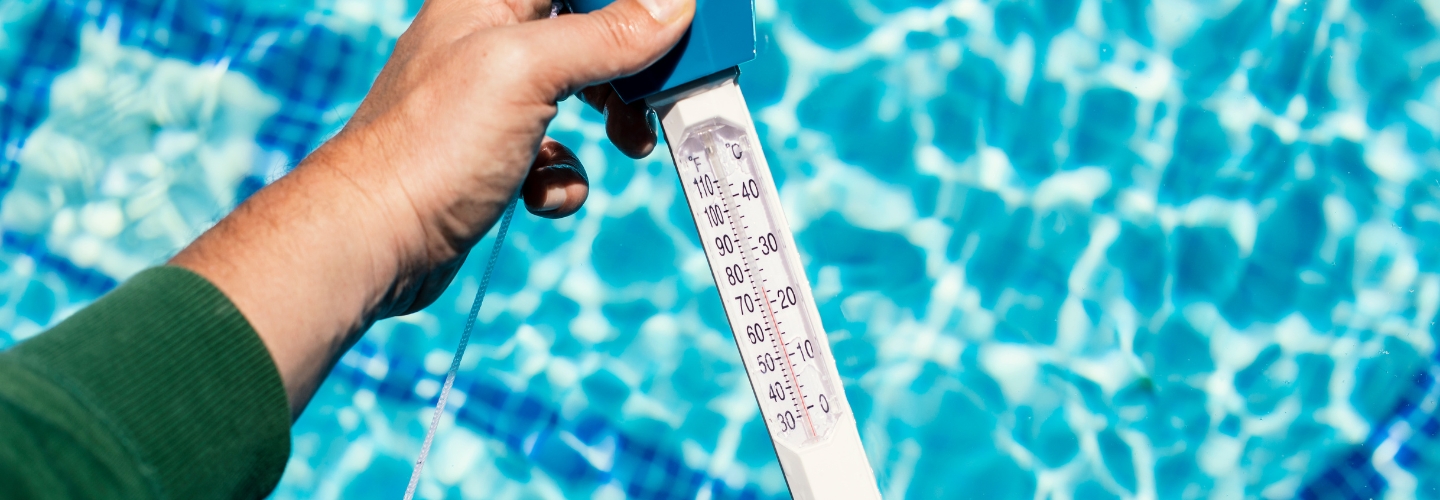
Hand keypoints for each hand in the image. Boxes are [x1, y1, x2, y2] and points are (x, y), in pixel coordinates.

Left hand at [171, 0, 694, 415]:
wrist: (373, 240)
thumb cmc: (430, 146)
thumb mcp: (528, 72)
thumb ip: (605, 34)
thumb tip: (673, 5)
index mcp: (489, 0)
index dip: (623, 0)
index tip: (675, 17)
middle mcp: (487, 42)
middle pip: (586, 29)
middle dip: (631, 62)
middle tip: (665, 88)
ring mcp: (488, 103)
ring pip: (577, 92)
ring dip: (612, 120)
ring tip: (630, 144)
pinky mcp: (490, 159)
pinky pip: (552, 156)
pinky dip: (562, 177)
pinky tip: (543, 195)